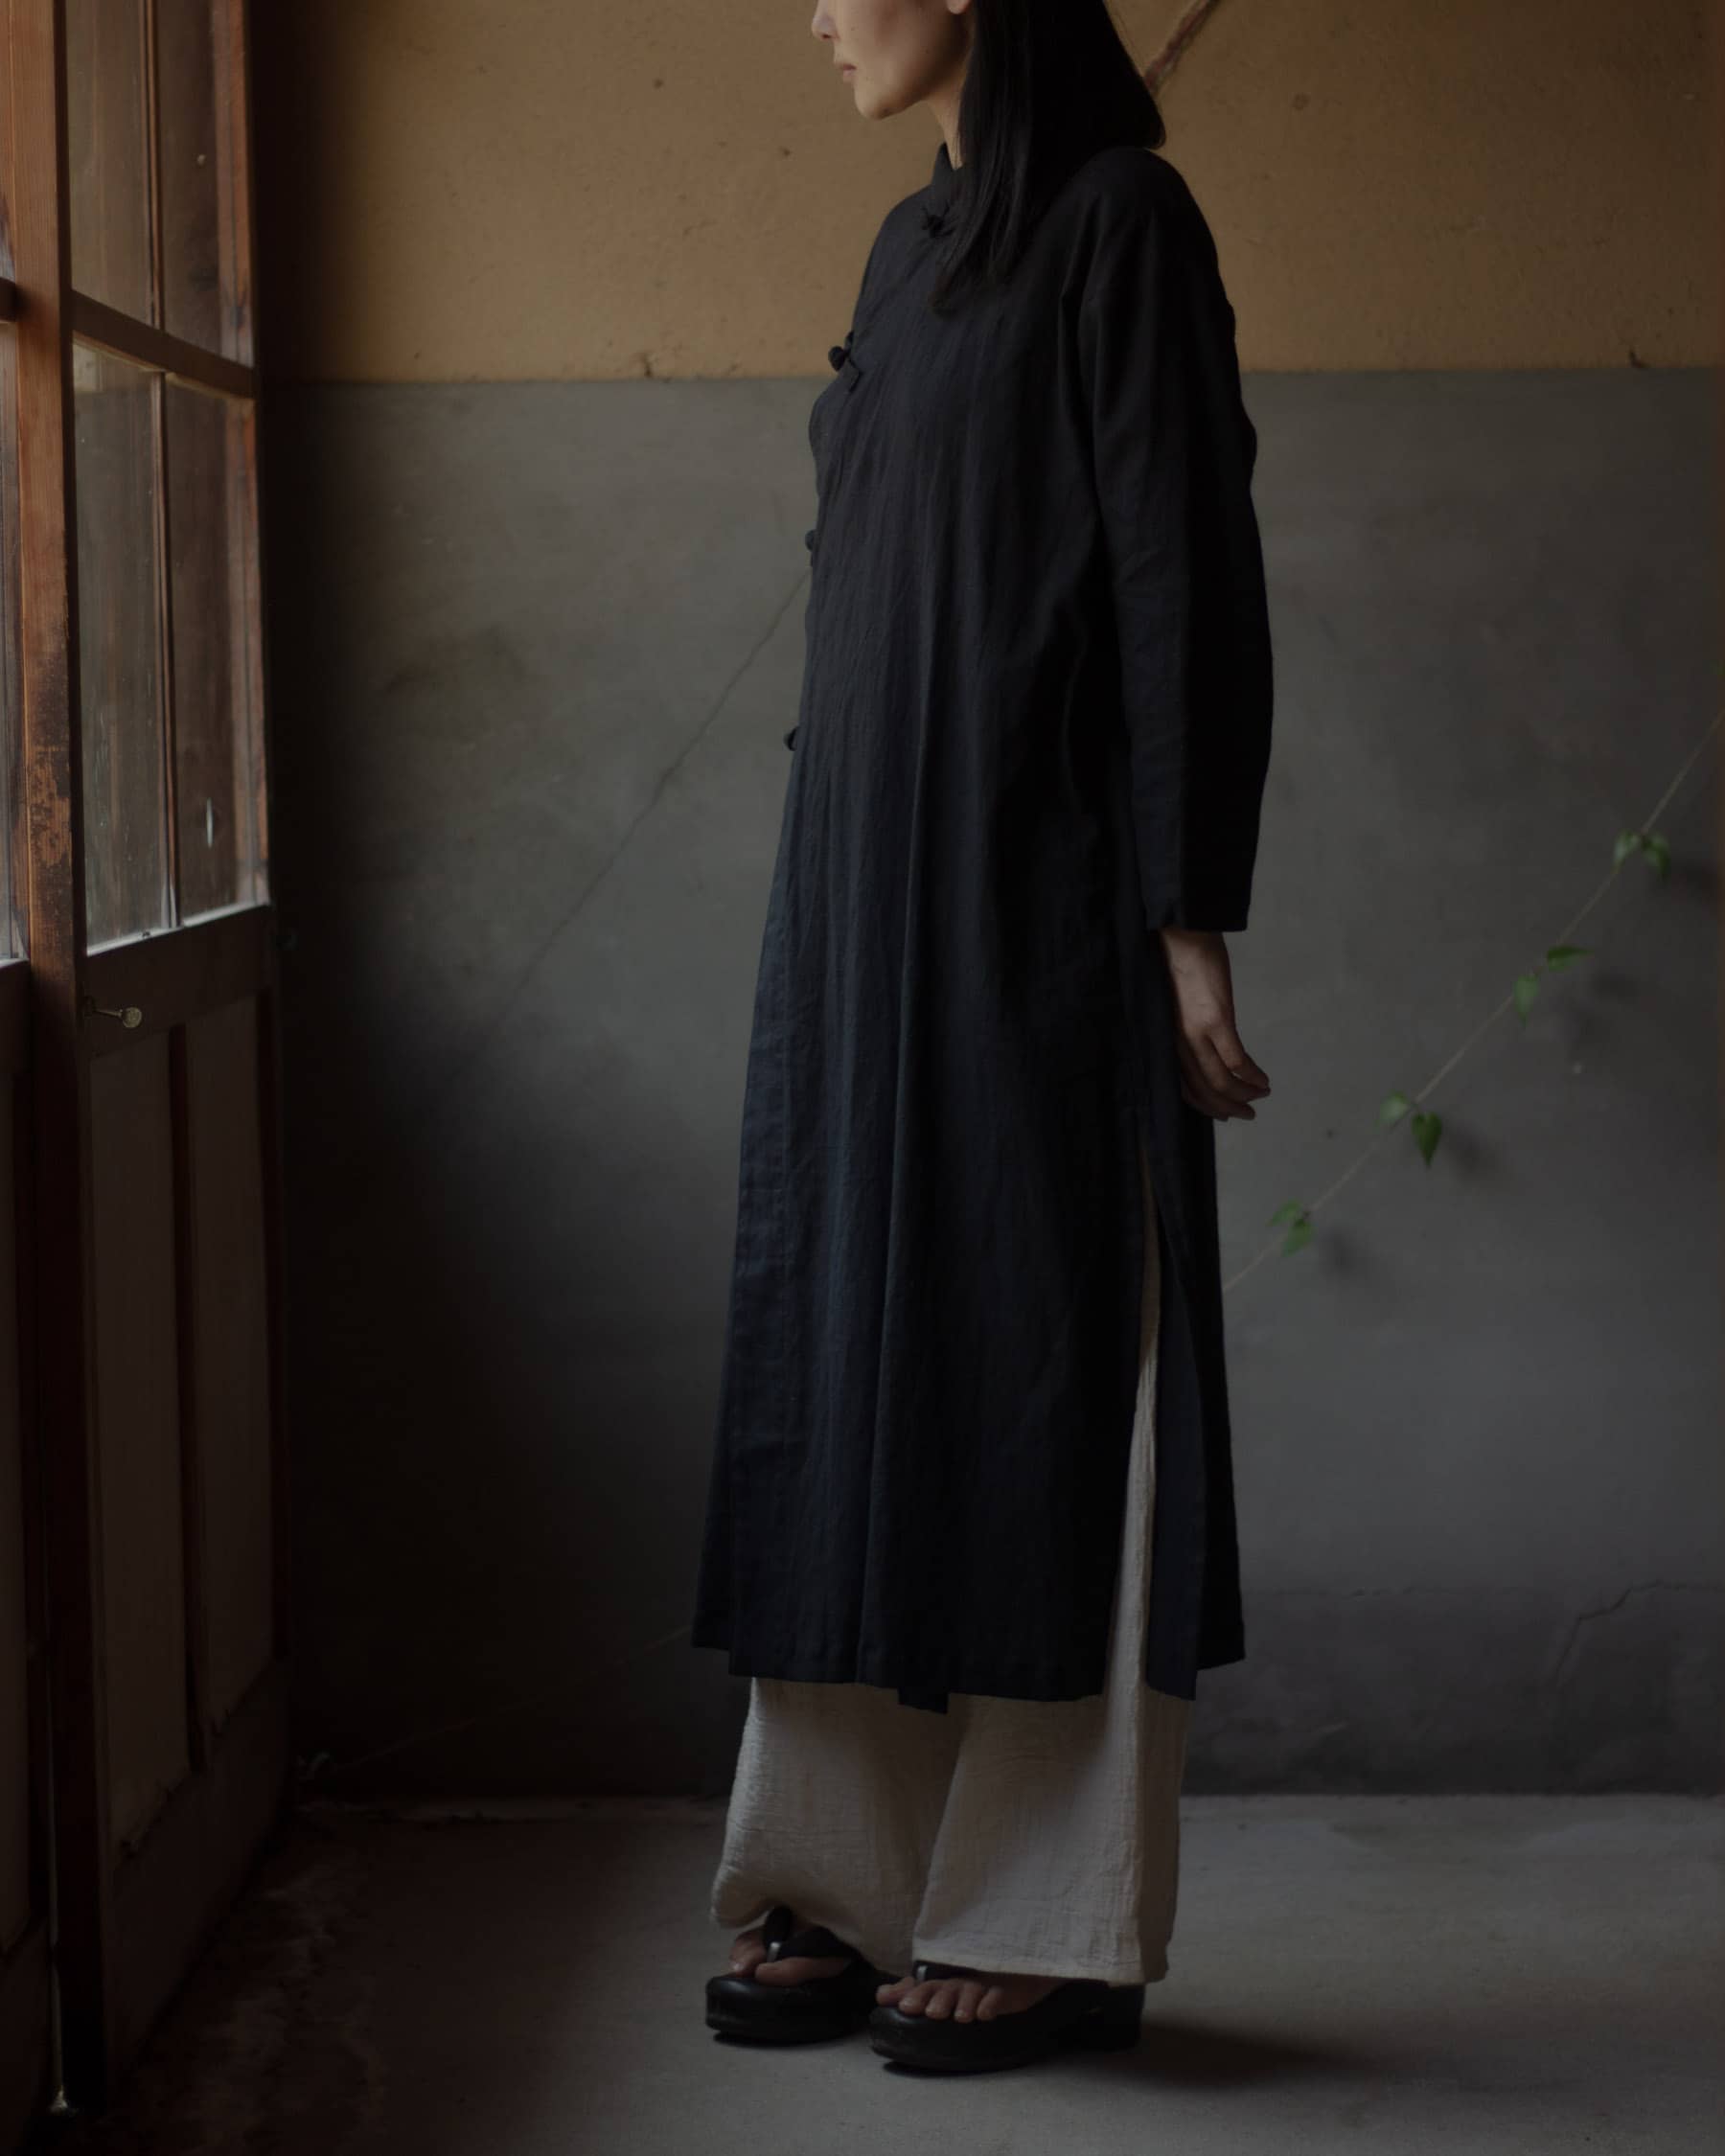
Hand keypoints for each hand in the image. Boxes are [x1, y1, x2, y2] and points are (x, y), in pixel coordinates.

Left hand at [1157, 928, 1271, 1121]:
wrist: (1182, 937)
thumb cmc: (1178, 966)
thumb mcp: (1176, 1007)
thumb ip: (1185, 1029)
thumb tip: (1204, 1046)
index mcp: (1166, 1040)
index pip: (1183, 1087)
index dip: (1205, 1105)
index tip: (1223, 1114)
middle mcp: (1177, 1043)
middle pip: (1204, 1090)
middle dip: (1228, 1107)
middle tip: (1248, 1114)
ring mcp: (1196, 1033)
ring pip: (1220, 1080)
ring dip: (1244, 1094)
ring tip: (1261, 1096)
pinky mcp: (1216, 1020)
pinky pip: (1236, 1060)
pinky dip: (1252, 1075)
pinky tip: (1263, 1080)